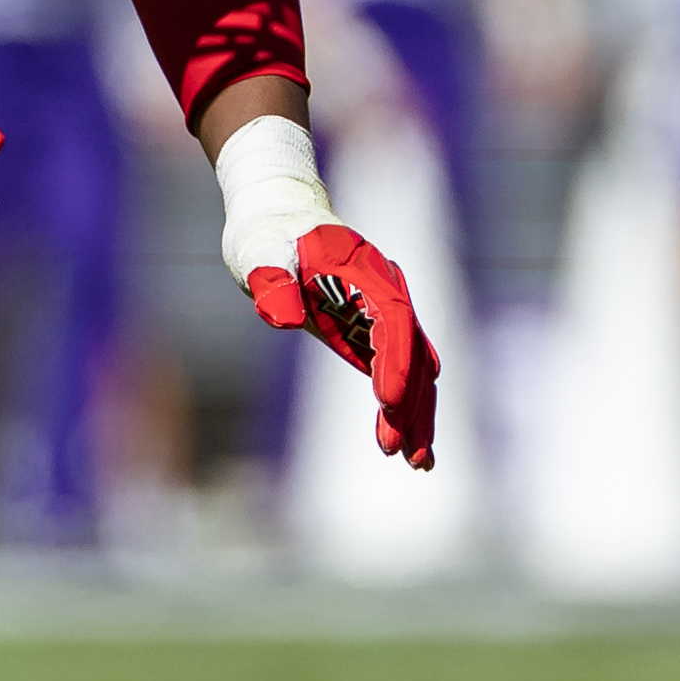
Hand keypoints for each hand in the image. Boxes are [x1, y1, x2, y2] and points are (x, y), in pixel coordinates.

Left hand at [209, 113, 440, 466]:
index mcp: (366, 271)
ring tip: (419, 464)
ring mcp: (384, 314)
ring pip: (414, 369)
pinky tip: (406, 445)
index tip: (387, 400)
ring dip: (417, 415)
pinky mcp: (373, 332)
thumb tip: (282, 317)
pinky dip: (404, 407)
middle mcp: (386, 292)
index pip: (392, 319)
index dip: (394, 360)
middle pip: (413, 351)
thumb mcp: (260, 253)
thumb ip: (272, 282)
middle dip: (412, 403)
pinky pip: (397, 373)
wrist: (276, 216)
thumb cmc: (267, 234)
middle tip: (404, 453)